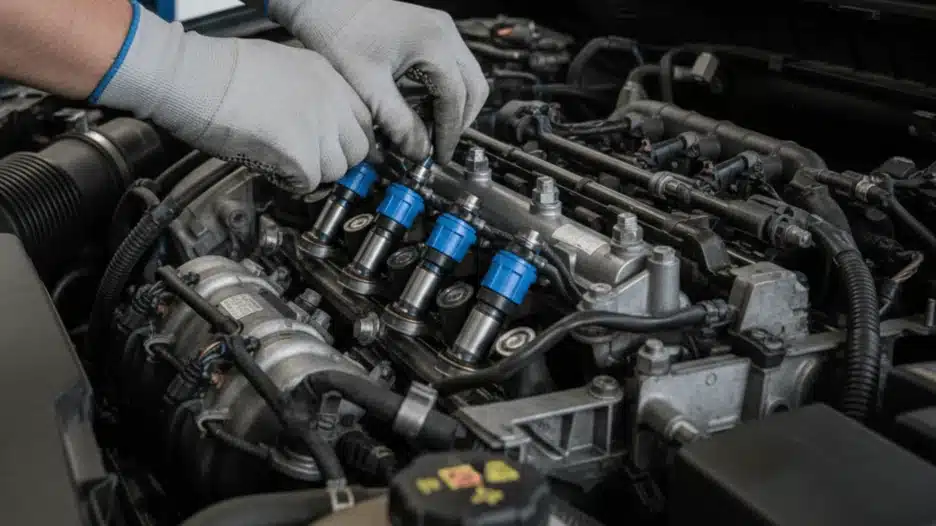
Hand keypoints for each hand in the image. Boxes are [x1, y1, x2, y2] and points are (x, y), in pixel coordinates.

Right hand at [94, 7, 372, 191]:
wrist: (192, 78)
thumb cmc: (220, 72)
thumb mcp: (281, 66)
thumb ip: (310, 93)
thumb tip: (319, 122)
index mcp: (327, 75)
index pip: (364, 118)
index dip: (350, 139)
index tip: (338, 150)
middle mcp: (330, 99)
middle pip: (358, 148)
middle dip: (336, 160)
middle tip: (310, 162)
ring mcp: (319, 126)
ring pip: (336, 170)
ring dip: (313, 173)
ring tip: (284, 162)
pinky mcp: (301, 153)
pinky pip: (310, 183)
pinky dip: (291, 183)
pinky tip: (272, 169)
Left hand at [268, 0, 488, 163]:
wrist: (323, 3)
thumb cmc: (338, 34)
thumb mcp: (367, 87)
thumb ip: (397, 123)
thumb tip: (420, 152)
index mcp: (433, 43)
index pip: (456, 98)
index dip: (449, 132)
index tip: (439, 156)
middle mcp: (445, 32)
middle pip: (473, 87)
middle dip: (459, 122)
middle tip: (439, 147)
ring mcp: (441, 28)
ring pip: (467, 77)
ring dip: (454, 107)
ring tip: (430, 131)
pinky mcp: (432, 30)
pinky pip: (453, 67)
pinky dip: (445, 92)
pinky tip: (423, 109)